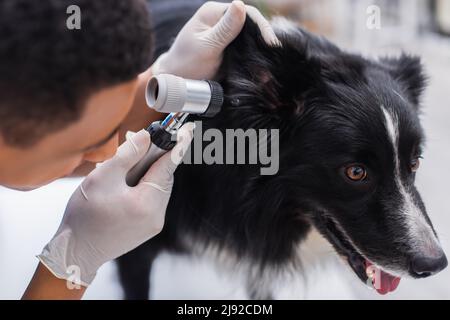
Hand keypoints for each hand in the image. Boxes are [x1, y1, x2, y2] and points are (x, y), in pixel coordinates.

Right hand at [38, 123, 194, 285]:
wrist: (77, 252)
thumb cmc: (85, 216)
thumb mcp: (102, 178)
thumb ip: (128, 154)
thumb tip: (146, 137)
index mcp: (146, 202)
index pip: (168, 166)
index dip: (177, 145)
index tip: (187, 131)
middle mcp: (156, 215)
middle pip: (164, 177)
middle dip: (154, 159)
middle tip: (141, 143)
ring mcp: (154, 224)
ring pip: (158, 188)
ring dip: (147, 173)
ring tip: (125, 167)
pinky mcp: (149, 228)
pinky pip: (153, 200)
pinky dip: (144, 188)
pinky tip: (126, 185)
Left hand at [152, 0, 279, 79]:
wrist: (176, 81)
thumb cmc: (186, 63)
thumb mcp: (207, 46)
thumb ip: (225, 28)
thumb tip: (241, 4)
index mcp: (214, 13)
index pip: (245, 12)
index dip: (262, 26)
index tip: (271, 44)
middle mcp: (221, 20)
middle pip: (251, 24)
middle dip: (264, 39)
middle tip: (275, 56)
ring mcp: (225, 34)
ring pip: (250, 37)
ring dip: (260, 50)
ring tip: (271, 64)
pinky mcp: (228, 48)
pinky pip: (246, 49)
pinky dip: (254, 57)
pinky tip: (262, 69)